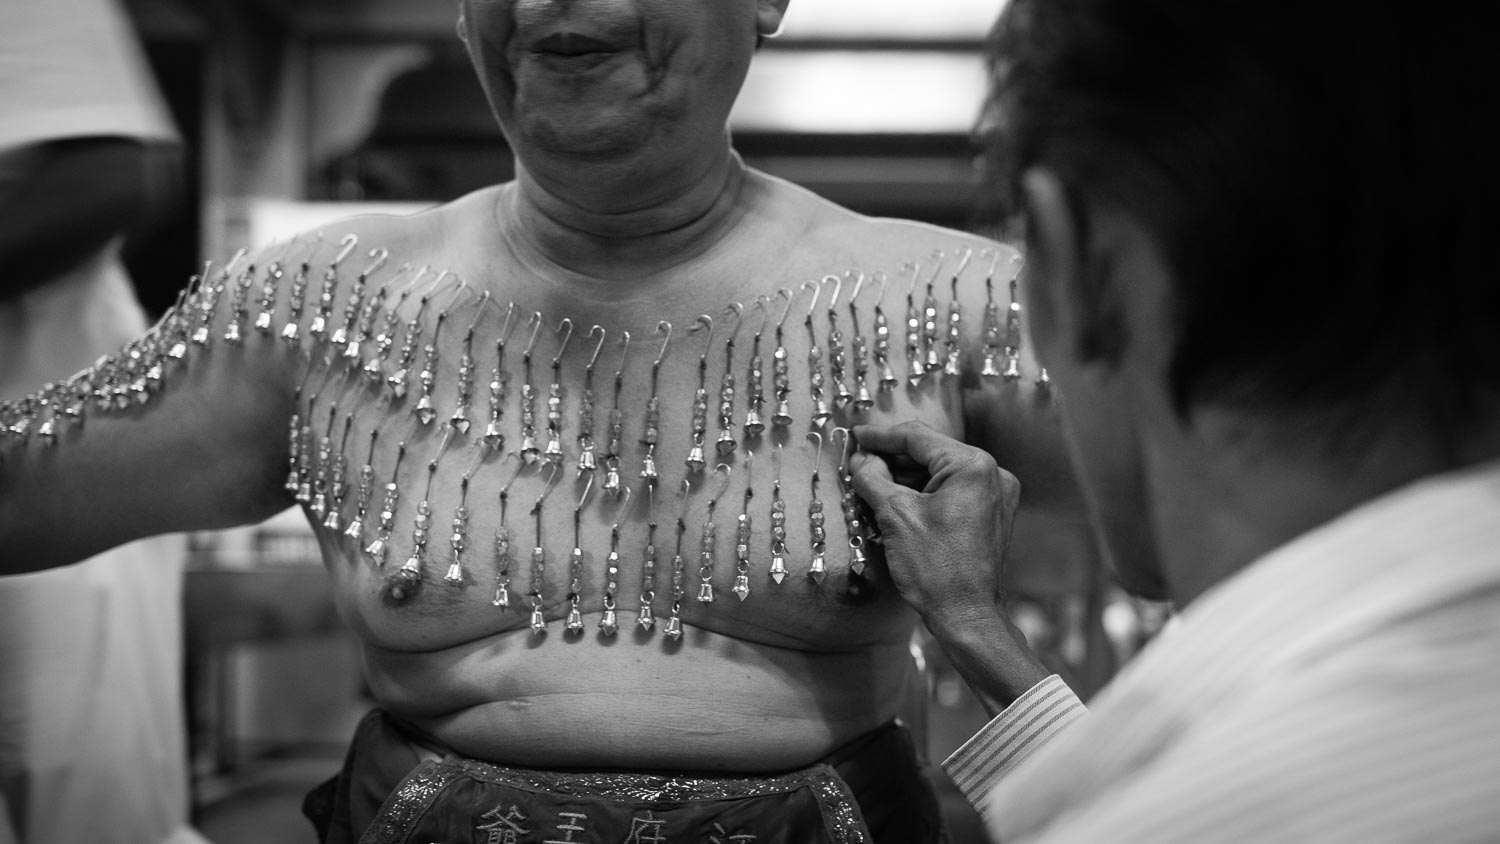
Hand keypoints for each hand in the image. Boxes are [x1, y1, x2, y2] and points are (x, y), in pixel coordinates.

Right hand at [851, 421, 1049, 713]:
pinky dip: (924, 494)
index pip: (917, 437)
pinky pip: (952, 492)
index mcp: (973, 465)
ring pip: (940, 473)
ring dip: (906, 478)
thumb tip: (860, 459)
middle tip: (858, 463)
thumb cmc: (935, 568)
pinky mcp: (992, 514)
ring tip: (871, 486)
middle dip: (892, 459)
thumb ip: (873, 477)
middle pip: (930, 453)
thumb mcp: (894, 515)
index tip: (853, 437)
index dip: (880, 437)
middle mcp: (992, 473)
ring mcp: (996, 495)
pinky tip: (896, 503)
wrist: (967, 616)